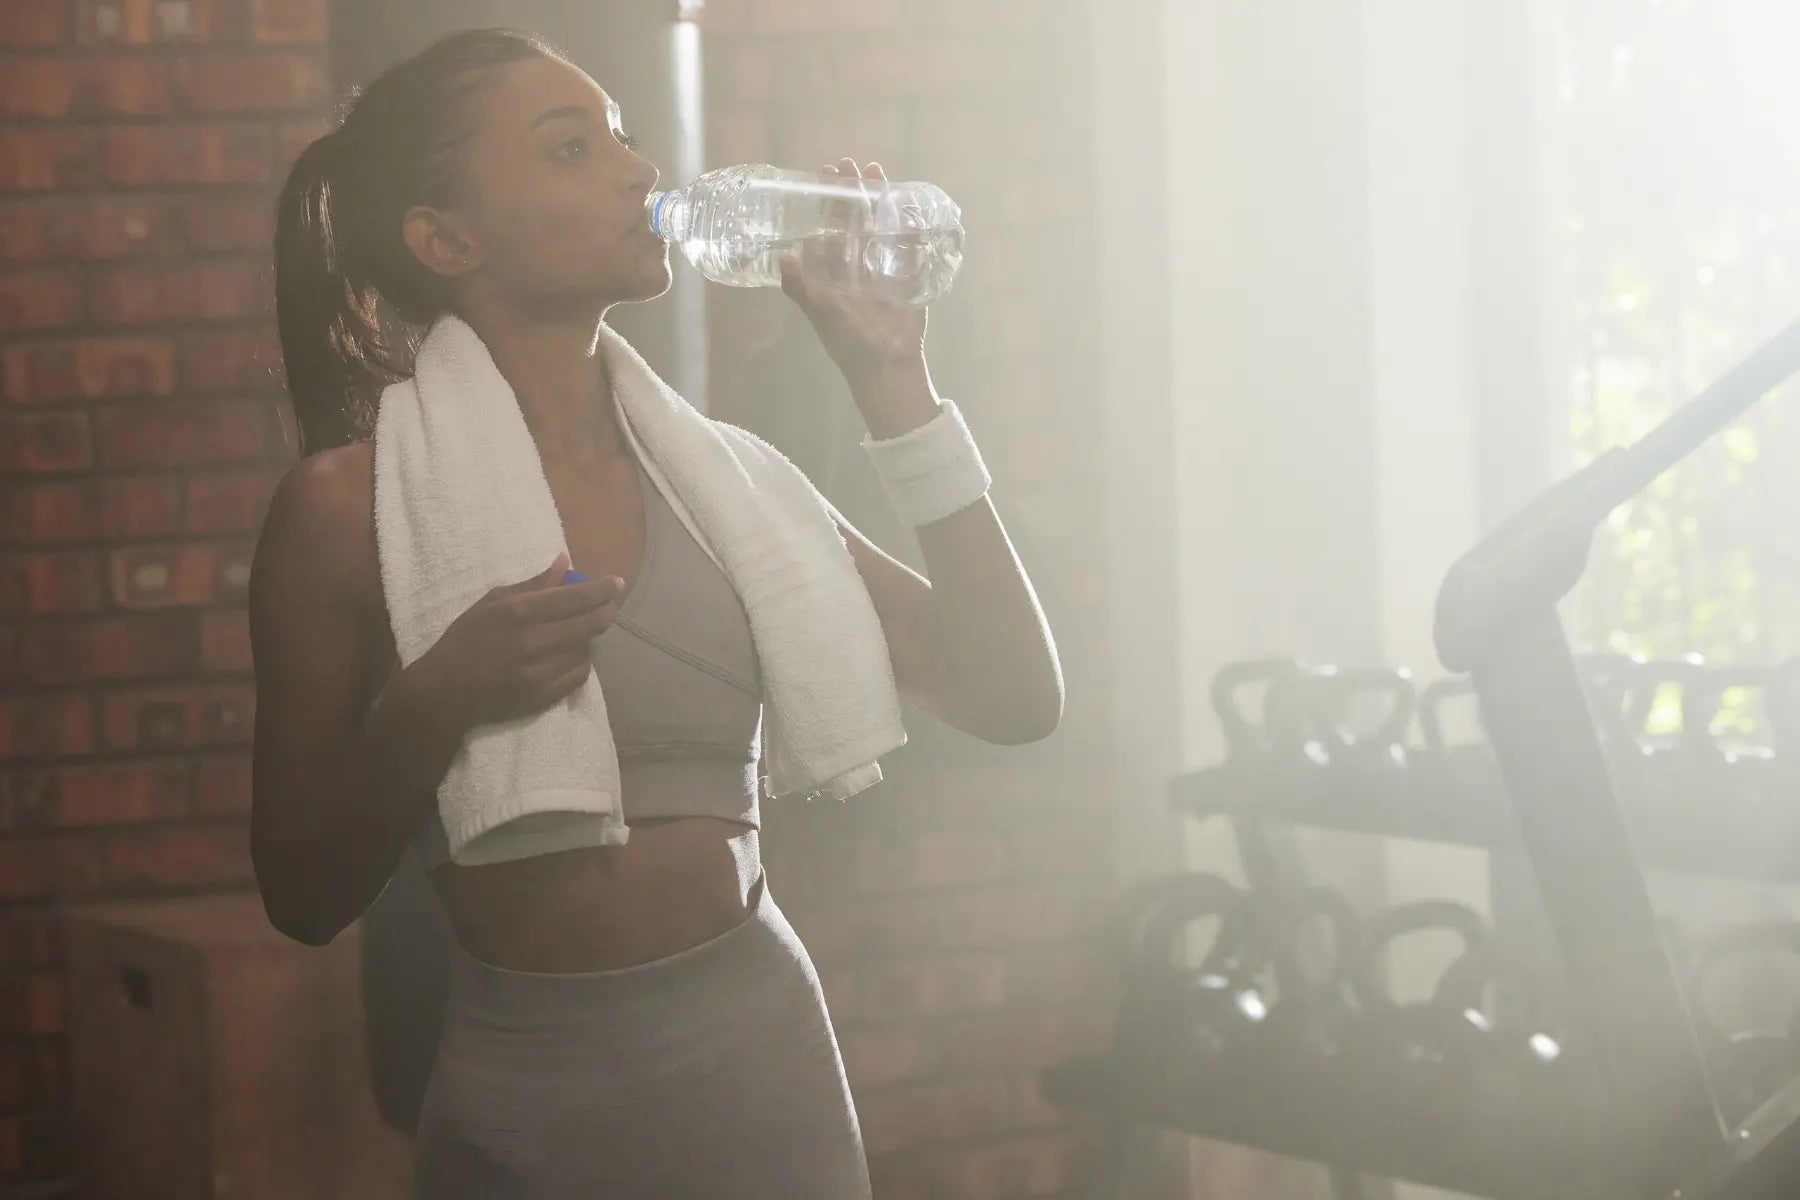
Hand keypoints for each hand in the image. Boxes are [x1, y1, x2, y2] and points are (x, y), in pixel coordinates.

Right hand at [408, 552, 624, 734]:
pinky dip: (581, 661)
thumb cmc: (465, 639)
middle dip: (608, 610)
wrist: (446, 692)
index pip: (577, 597)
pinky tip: (573, 654)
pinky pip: (580, 675)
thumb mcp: (492, 602)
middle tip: (612, 604)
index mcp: (522, 612)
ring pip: (587, 649)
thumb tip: (564, 564)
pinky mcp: (545, 696)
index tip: (616, 583)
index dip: (603, 589)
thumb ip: (533, 584)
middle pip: (591, 623)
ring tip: (583, 629)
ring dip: (590, 637)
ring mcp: (543, 671)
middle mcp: (536, 641)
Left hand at [778, 158, 933, 415]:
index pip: (824, 229)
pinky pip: (906, 243)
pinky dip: (905, 223)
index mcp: (829, 273)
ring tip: (875, 170)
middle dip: (849, 193)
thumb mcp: (822, 312)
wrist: (888, 366)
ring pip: (877, 226)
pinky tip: (905, 200)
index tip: (822, 175)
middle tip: (848, 164)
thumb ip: (801, 287)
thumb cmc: (849, 343)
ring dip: (876, 200)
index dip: (823, 203)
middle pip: (850, 221)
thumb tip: (782, 256)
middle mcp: (852, 267)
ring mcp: (880, 268)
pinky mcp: (906, 275)